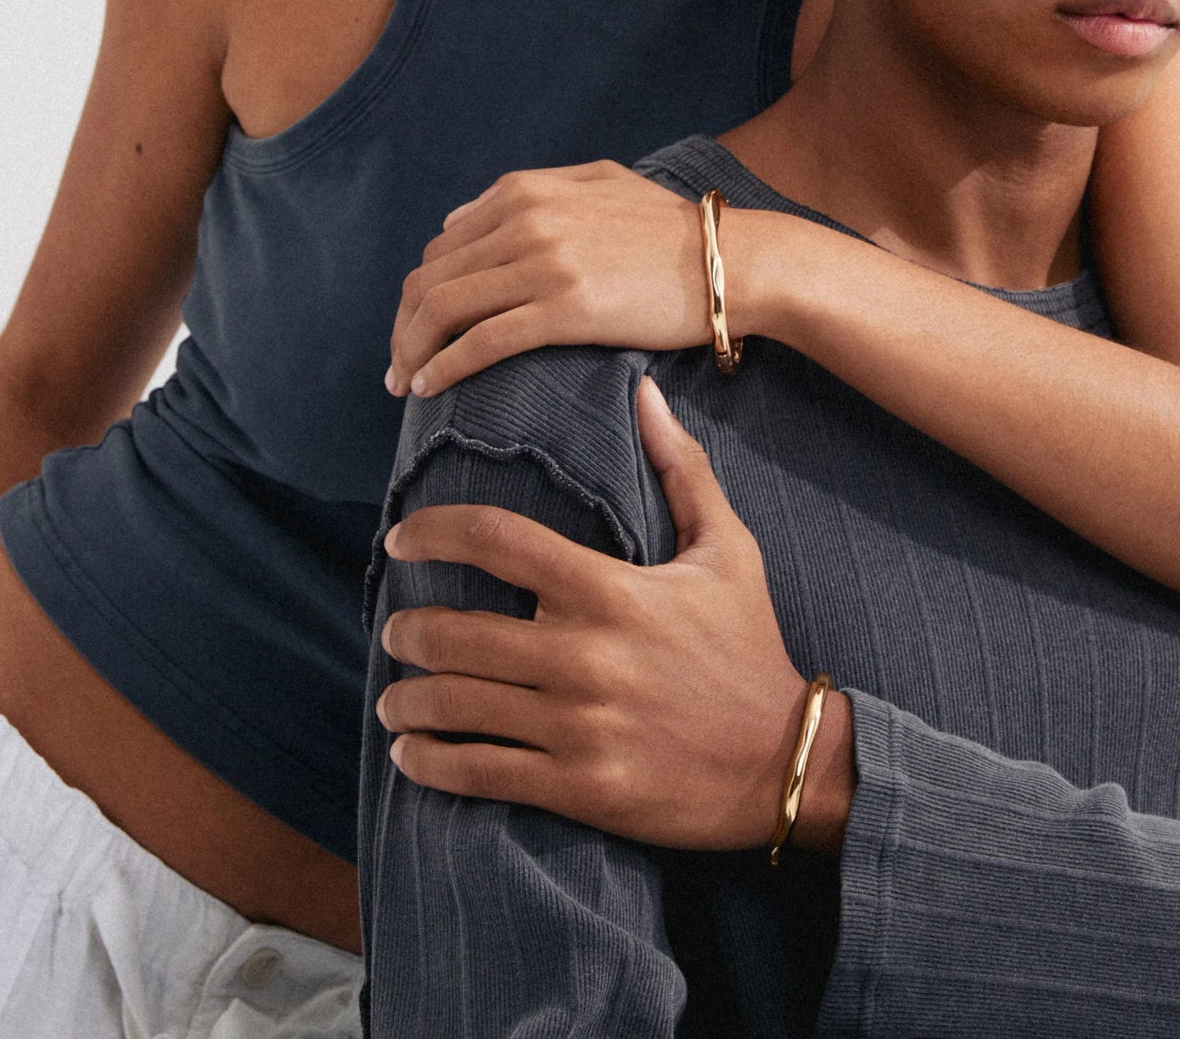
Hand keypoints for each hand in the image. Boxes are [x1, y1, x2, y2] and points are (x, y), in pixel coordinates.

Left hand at [377, 378, 854, 852]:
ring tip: (395, 693)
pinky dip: (430, 762)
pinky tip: (410, 753)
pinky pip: (479, 773)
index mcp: (610, 589)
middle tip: (395, 629)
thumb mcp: (727, 549)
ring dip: (408, 699)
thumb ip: (682, 467)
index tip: (402, 538)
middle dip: (408, 630)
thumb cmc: (749, 646)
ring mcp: (576, 725)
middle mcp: (583, 654)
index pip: (498, 542)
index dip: (435, 532)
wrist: (784, 760)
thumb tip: (645, 392)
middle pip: (457, 633)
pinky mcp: (577, 787)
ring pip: (457, 706)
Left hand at [387, 163, 715, 397]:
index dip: (417, 292)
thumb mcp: (598, 183)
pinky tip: (431, 388)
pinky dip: (446, 366)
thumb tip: (457, 218)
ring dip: (411, 351)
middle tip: (398, 365)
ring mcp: (544, 265)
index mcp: (526, 192)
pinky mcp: (566, 310)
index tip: (413, 327)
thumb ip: (527, 190)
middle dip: (403, 327)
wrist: (729, 262)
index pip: (442, 246)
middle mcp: (526, 221)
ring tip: (404, 383)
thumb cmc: (670, 229)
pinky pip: (483, 341)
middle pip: (432, 279)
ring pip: (446, 310)